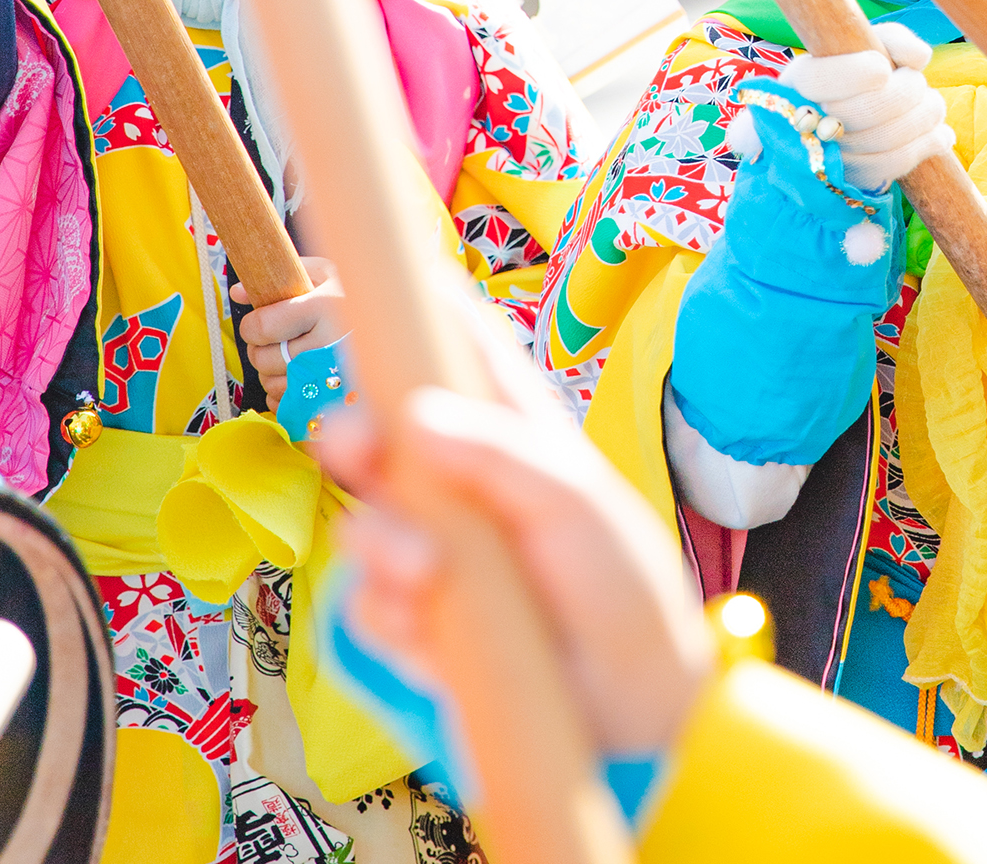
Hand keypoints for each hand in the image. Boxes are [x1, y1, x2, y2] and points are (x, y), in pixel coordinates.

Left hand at [231, 255, 345, 408]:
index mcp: (326, 307)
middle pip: (264, 359)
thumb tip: (238, 292)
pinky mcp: (334, 402)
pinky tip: (298, 378)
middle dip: (259, 349)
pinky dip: (283, 396)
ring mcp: (333, 377)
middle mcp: (329, 344)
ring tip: (289, 356)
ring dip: (270, 373)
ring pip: (272, 385)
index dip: (251, 326)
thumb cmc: (356, 297)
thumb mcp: (326, 275)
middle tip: (273, 340)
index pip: (262, 326)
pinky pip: (287, 407)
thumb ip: (282, 277)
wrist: (399, 326)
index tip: (257, 322)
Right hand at [317, 292, 712, 757]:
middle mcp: (462, 484)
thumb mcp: (575, 502)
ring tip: (422, 565)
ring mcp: (434, 553)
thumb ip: (501, 453)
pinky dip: (386, 608)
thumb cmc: (621, 584)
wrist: (635, 710)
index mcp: (509, 432)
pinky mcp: (417, 623)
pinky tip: (425, 618)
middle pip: (382, 435)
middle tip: (351, 444)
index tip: (365, 275)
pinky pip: (366, 605)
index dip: (414, 306)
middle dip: (355, 433)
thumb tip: (416, 414)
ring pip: (363, 520)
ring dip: (376, 538)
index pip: (456, 349)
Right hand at [778, 21, 953, 191]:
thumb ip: (893, 39)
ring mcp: (831, 156)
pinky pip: (894, 164)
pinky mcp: (855, 177)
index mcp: (801, 81)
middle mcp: (808, 121)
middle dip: (905, 93)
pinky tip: (942, 135)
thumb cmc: (860, 68)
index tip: (882, 68)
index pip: (820, 79)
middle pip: (862, 111)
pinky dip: (926, 146)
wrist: (850, 115)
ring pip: (884, 140)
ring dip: (923, 118)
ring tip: (934, 104)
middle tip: (918, 82)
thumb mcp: (870, 43)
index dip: (856, 73)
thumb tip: (920, 57)